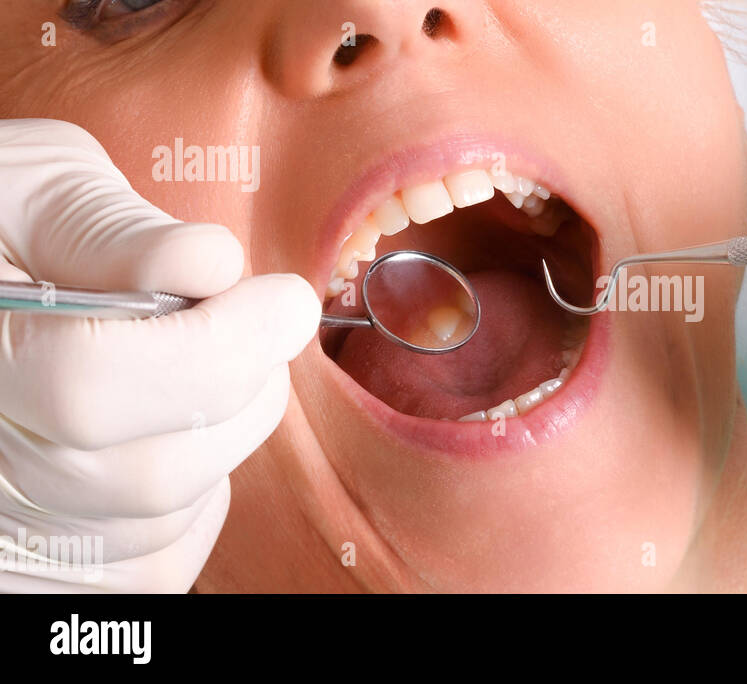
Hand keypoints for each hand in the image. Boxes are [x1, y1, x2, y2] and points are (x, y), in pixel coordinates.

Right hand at [0, 119, 318, 591]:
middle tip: (259, 322)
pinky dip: (200, 495)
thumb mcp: (29, 187)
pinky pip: (158, 561)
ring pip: (162, 522)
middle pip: (144, 473)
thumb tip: (210, 266)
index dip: (214, 347)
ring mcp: (10, 525)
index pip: (88, 386)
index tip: (285, 301)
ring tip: (201, 363)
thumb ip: (108, 230)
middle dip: (238, 390)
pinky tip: (177, 427)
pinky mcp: (49, 566)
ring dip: (223, 438)